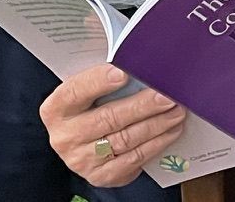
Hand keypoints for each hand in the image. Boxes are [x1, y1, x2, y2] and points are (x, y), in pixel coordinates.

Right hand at [39, 64, 186, 186]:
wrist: (85, 140)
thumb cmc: (93, 102)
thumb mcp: (91, 86)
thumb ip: (108, 73)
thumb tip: (141, 58)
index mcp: (57, 108)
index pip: (76, 91)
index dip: (98, 81)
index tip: (123, 72)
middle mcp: (66, 136)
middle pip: (108, 118)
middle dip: (142, 105)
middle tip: (167, 95)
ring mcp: (82, 159)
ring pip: (125, 139)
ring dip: (157, 124)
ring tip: (177, 110)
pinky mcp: (101, 175)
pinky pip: (134, 159)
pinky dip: (157, 143)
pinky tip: (171, 130)